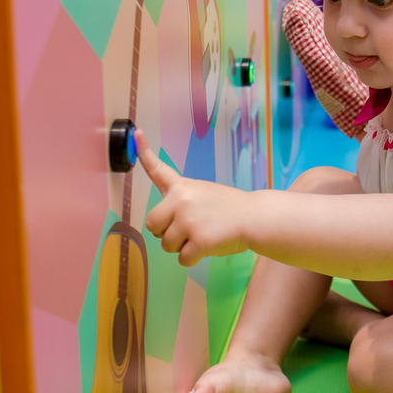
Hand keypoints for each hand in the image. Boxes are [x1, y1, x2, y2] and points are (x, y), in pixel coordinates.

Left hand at [134, 130, 250, 265]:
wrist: (255, 217)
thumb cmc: (229, 209)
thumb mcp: (203, 193)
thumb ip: (180, 203)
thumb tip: (162, 226)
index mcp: (182, 187)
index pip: (158, 168)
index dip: (144, 151)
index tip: (137, 134)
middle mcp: (182, 201)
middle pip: (152, 225)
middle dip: (166, 233)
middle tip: (187, 230)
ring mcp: (189, 221)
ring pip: (167, 245)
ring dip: (182, 247)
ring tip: (203, 235)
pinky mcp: (198, 240)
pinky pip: (182, 259)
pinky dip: (193, 258)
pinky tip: (208, 246)